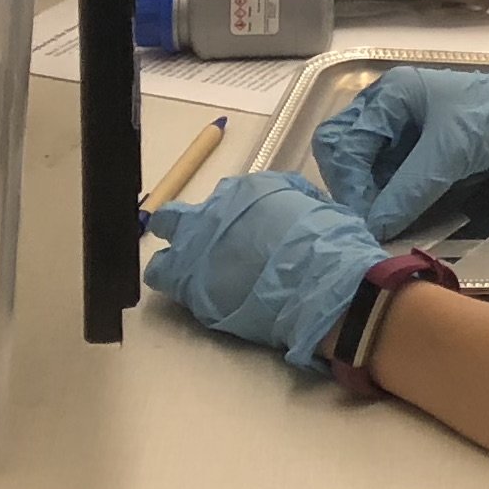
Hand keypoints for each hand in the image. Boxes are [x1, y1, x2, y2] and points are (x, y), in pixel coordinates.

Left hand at [144, 171, 386, 372]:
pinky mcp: (186, 285)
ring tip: (194, 277)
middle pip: (174, 217)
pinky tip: (202, 297)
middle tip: (204, 246)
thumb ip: (291, 203)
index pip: (228, 196)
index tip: (246, 230)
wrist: (317, 285)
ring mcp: (194, 250)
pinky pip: (164, 280)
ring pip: (161, 252)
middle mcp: (212, 214)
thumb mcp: (317, 208)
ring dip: (174, 260)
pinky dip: (179, 287)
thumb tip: (287, 209)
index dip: (235, 216)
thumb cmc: (327, 244)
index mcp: (246, 191)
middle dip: (184, 228)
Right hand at [311, 51, 488, 241]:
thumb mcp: (450, 153)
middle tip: (370, 222)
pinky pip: (396, 182)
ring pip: (371, 172)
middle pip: (349, 155)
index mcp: (390, 96)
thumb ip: (408, 190)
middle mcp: (391, 111)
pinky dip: (395, 200)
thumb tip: (373, 227)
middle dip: (356, 188)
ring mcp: (407, 134)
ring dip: (376, 198)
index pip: (342, 141)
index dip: (348, 181)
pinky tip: (402, 218)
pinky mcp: (425, 155)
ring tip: (385, 225)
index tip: (363, 216)